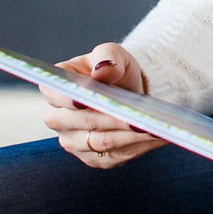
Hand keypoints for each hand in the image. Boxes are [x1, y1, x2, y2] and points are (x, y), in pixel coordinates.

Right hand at [43, 43, 163, 168]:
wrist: (128, 93)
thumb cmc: (115, 71)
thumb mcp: (113, 55)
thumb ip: (107, 58)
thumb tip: (103, 70)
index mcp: (55, 89)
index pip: (55, 94)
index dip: (67, 99)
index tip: (84, 100)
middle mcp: (58, 118)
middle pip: (84, 122)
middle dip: (112, 119)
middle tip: (137, 117)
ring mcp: (74, 142)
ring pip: (102, 142)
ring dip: (130, 136)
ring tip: (154, 127)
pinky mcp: (94, 159)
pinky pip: (117, 156)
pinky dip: (139, 146)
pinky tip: (157, 137)